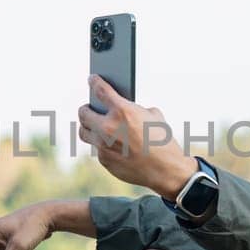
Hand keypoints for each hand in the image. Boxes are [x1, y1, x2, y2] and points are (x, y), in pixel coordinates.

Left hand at [77, 75, 197, 198]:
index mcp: (122, 111)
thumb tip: (126, 109)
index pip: (100, 90)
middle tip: (90, 107)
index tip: (92, 79)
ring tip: (92, 124)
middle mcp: (108, 127)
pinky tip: (108, 142)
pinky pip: (97, 148)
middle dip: (86, 108)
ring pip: (84, 132)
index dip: (94, 82)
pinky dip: (102, 144)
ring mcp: (103, 146)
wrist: (166, 170)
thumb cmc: (163, 141)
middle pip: (83, 113)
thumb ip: (135, 109)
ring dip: (88, 126)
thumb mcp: (153, 116)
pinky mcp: (104, 160)